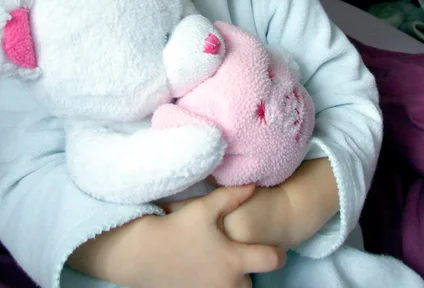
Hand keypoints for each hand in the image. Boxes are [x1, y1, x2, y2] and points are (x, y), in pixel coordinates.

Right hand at [69, 184, 282, 287]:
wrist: (143, 255)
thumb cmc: (176, 229)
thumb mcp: (204, 208)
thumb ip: (232, 196)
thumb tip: (252, 185)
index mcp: (234, 260)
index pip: (272, 260)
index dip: (276, 252)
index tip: (271, 245)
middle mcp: (227, 283)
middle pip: (252, 280)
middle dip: (247, 267)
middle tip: (236, 250)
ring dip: (232, 278)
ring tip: (219, 259)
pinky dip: (215, 282)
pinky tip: (204, 267)